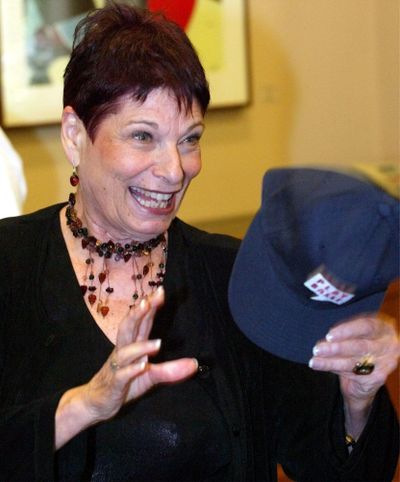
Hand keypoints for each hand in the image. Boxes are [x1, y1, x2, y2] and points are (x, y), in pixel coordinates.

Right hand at [83, 286, 197, 421]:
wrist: (95, 403)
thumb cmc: (124, 383)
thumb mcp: (149, 376)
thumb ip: (170, 369)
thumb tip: (194, 364)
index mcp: (132, 345)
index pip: (141, 322)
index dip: (149, 306)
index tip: (160, 291)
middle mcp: (123, 352)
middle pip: (128, 329)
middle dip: (138, 314)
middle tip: (148, 302)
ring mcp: (118, 367)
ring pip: (125, 352)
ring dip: (141, 346)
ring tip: (157, 343)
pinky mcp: (115, 383)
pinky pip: (122, 375)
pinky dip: (132, 370)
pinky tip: (143, 366)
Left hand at [309, 314, 399, 437]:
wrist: (370, 369)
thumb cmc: (360, 342)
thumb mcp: (356, 332)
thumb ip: (345, 331)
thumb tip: (325, 338)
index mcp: (383, 328)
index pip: (367, 327)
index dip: (347, 330)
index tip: (329, 335)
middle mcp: (388, 345)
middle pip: (360, 346)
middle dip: (336, 348)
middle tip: (317, 349)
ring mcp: (385, 363)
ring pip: (354, 362)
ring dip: (331, 361)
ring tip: (314, 361)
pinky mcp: (377, 378)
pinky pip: (352, 373)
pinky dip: (334, 368)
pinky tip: (321, 366)